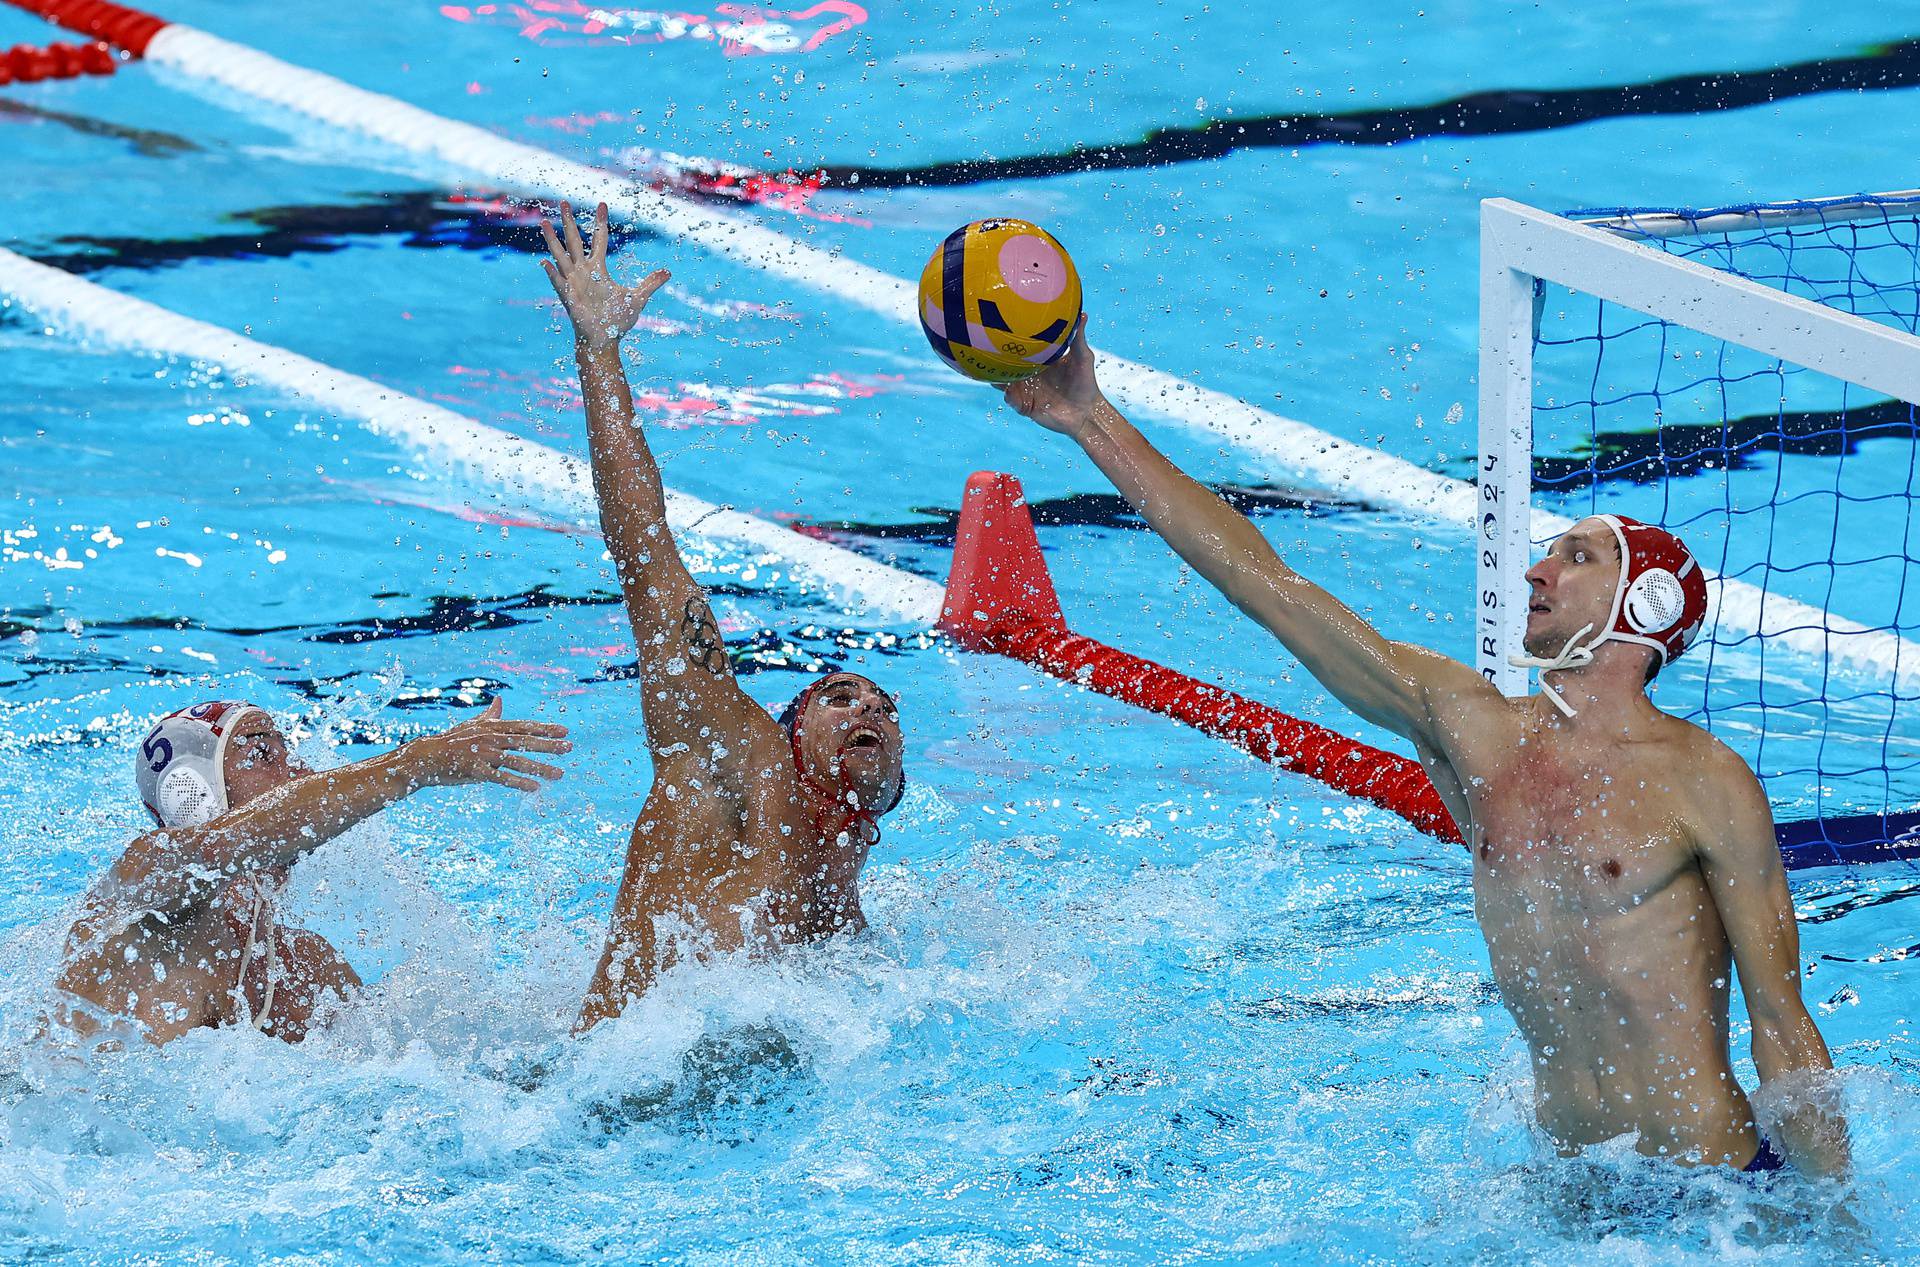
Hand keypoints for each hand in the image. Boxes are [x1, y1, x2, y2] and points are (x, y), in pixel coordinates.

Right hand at [406, 699, 570, 791]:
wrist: (425, 757)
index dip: (544, 728)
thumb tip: (500, 700)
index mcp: (491, 727)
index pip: (523, 726)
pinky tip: (534, 788)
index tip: (564, 731)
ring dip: (540, 767)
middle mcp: (490, 738)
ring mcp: (483, 754)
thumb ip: (490, 715)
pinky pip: (501, 777)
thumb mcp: (472, 725)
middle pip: (525, 741)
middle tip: (569, 748)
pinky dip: (518, 782)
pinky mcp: (475, 771)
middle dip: (549, 745)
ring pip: (517, 761)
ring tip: (559, 773)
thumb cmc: (451, 741)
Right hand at [540, 201, 669, 351]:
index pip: (598, 239)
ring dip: (553, 240)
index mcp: (598, 269)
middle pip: (574, 240)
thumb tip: (668, 272)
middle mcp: (583, 271)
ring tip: (545, 223)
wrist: (605, 340)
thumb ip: (651, 283)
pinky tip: (545, 263)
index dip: (600, 222)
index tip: (602, 204)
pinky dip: (552, 273)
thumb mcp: (638, 298)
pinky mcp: (569, 297)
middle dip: (569, 222)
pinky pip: (559, 283)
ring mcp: (573, 283)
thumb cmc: (617, 321)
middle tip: (564, 202)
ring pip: (561, 256)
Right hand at [1001, 317, 1102, 436]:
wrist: (1085, 412)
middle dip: (997, 359)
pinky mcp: (1025, 406)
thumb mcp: (1082, 358)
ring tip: (994, 374)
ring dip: (998, 378)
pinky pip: (1012, 401)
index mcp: (1039, 360)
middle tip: (987, 351)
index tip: (1000, 330)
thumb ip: (1078, 338)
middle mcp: (1029, 374)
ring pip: (1004, 382)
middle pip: (1007, 364)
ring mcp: (1026, 390)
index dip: (1010, 341)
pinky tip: (1010, 393)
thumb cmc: (1085, 383)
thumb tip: (1082, 314)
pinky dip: (1009, 397)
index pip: (1021, 349)